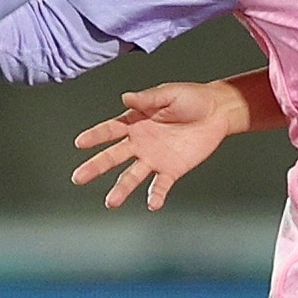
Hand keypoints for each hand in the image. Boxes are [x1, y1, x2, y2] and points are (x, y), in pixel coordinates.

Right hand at [70, 80, 242, 209]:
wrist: (218, 112)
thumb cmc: (192, 98)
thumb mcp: (169, 93)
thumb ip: (147, 99)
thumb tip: (126, 98)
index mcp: (136, 122)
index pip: (109, 130)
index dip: (94, 136)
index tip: (80, 143)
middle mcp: (140, 143)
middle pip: (113, 157)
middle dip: (95, 167)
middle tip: (78, 177)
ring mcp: (155, 158)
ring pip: (132, 176)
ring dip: (122, 189)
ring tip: (111, 202)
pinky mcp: (172, 169)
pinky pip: (161, 185)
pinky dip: (156, 195)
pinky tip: (152, 203)